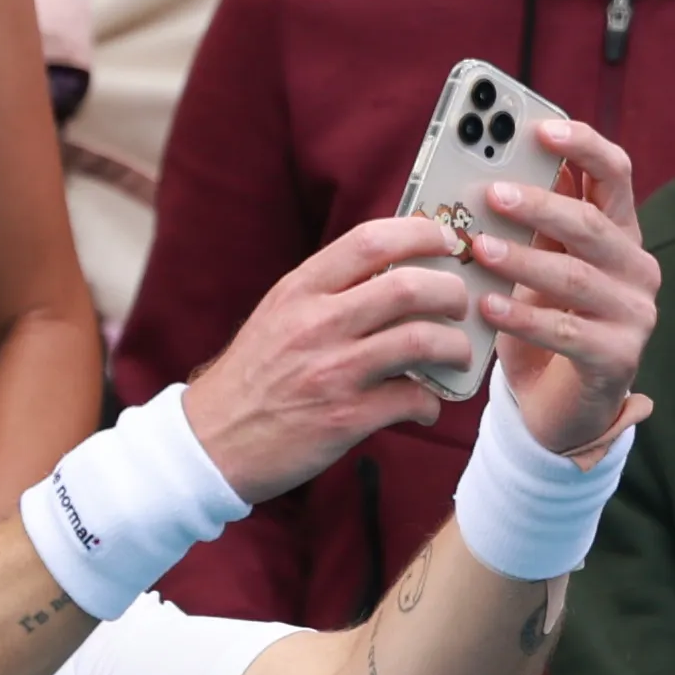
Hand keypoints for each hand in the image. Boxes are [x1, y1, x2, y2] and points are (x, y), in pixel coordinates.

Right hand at [183, 217, 473, 503]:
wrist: (213, 440)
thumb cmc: (255, 375)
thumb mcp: (279, 314)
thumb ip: (329, 290)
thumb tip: (396, 268)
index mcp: (299, 290)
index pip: (371, 240)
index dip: (421, 233)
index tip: (447, 240)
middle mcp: (316, 324)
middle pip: (410, 287)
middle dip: (452, 292)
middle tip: (460, 304)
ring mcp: (332, 371)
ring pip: (424, 341)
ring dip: (455, 347)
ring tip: (455, 354)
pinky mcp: (346, 417)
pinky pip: (415, 399)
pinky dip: (431, 403)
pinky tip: (422, 405)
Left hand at [470, 119, 658, 460]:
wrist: (557, 402)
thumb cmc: (540, 315)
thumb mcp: (534, 260)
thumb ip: (522, 219)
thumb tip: (478, 169)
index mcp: (618, 232)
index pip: (614, 174)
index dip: (583, 146)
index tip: (542, 128)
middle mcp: (636, 267)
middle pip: (592, 223)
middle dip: (541, 204)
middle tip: (492, 193)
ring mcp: (634, 314)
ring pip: (576, 277)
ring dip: (522, 260)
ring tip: (477, 249)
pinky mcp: (617, 358)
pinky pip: (565, 331)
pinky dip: (521, 316)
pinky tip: (485, 306)